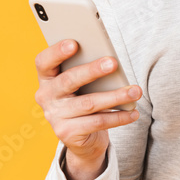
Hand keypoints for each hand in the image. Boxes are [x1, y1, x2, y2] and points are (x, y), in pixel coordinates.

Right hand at [33, 39, 141, 179]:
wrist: (82, 136)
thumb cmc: (84, 98)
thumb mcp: (83, 83)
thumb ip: (88, 71)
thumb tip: (110, 61)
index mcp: (47, 78)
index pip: (44, 62)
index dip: (57, 52)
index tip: (74, 43)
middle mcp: (46, 97)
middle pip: (68, 80)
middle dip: (92, 70)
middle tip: (113, 63)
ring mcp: (55, 116)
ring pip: (88, 103)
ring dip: (115, 96)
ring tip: (135, 91)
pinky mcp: (67, 133)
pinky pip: (97, 122)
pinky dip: (119, 117)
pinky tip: (133, 112)